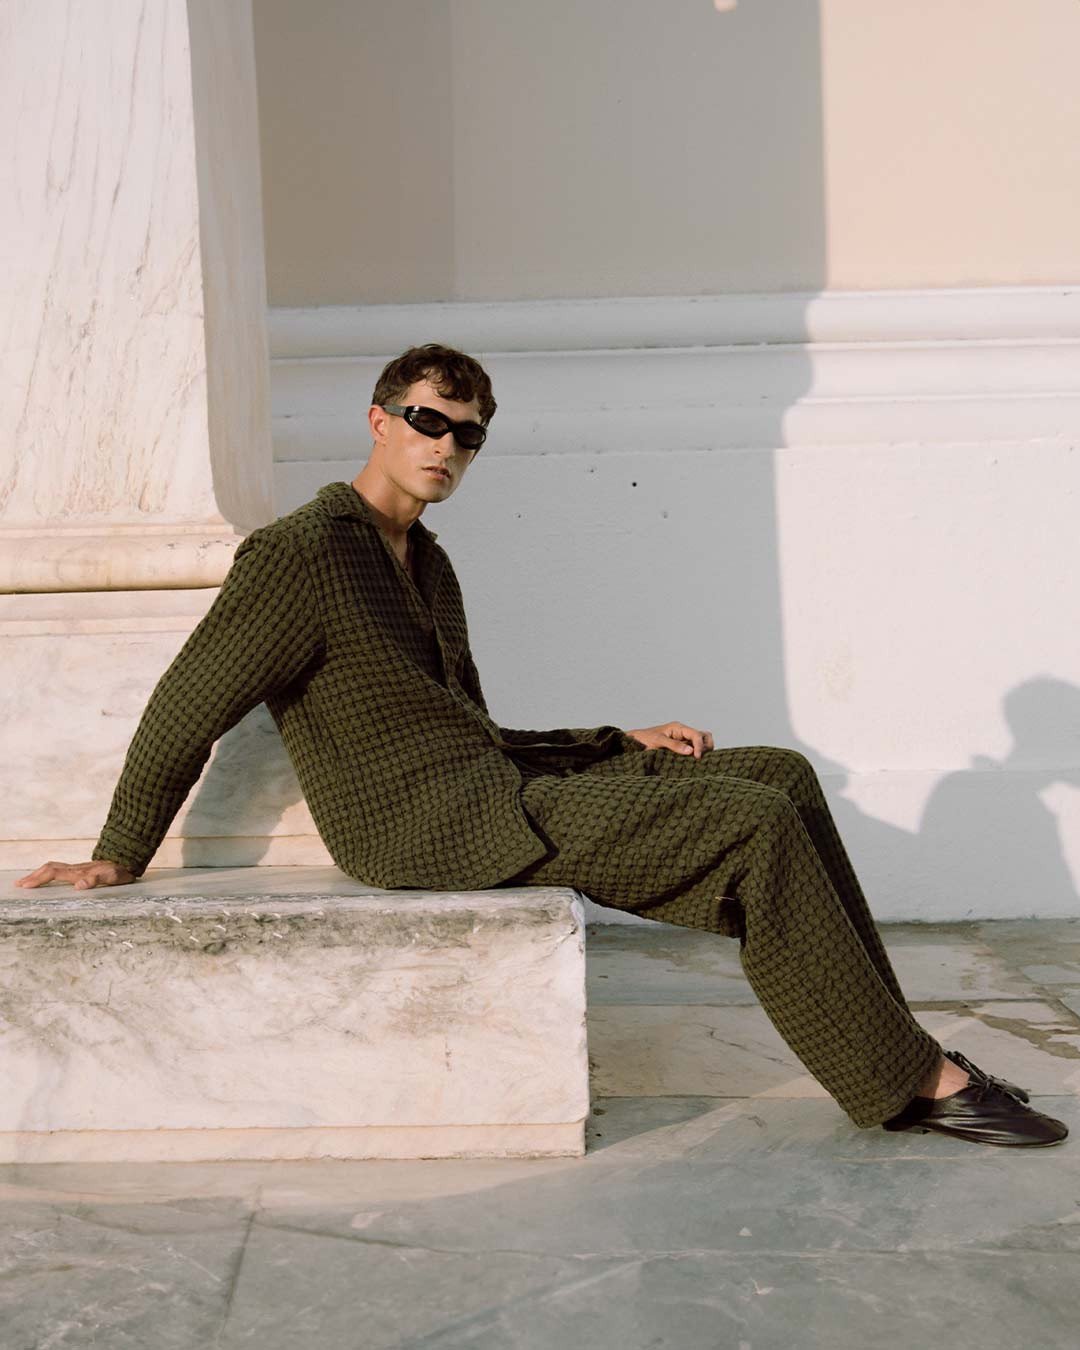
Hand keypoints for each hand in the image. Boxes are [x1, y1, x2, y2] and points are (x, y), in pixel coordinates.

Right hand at [14, 860, 136, 889]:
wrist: (128, 860)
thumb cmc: (120, 871)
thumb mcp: (112, 877)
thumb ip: (96, 880)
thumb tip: (78, 886)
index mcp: (78, 871)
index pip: (53, 873)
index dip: (38, 878)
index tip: (24, 885)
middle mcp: (75, 868)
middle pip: (49, 868)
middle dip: (33, 876)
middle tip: (18, 884)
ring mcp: (77, 868)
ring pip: (52, 867)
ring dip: (38, 874)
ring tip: (26, 881)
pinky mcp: (80, 869)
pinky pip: (59, 869)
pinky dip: (47, 873)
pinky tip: (44, 878)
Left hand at [626, 722, 713, 758]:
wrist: (634, 743)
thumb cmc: (644, 739)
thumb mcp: (658, 741)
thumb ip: (674, 746)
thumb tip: (691, 751)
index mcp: (679, 728)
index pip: (697, 735)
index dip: (700, 746)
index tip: (697, 758)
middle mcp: (683, 733)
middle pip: (704, 736)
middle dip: (706, 746)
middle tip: (699, 758)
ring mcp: (683, 741)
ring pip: (702, 742)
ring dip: (703, 750)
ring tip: (697, 761)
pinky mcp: (681, 749)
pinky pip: (694, 751)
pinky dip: (697, 755)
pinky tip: (692, 763)